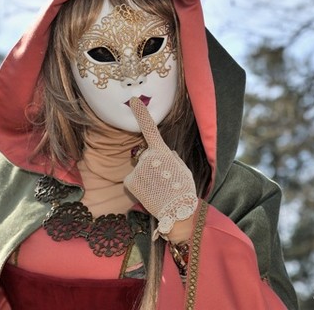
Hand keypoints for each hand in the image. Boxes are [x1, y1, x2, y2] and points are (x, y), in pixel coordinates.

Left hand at [124, 97, 197, 239]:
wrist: (176, 212)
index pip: (151, 130)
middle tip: (164, 181)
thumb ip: (171, 157)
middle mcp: (148, 157)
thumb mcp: (183, 169)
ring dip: (146, 178)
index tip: (133, 101)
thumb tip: (164, 152)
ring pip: (140, 169)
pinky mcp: (130, 181)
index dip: (141, 114)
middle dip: (152, 166)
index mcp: (163, 152)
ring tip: (158, 189)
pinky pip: (133, 180)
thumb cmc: (183, 191)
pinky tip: (149, 193)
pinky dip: (139, 187)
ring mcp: (138, 169)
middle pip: (146, 157)